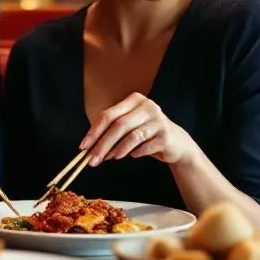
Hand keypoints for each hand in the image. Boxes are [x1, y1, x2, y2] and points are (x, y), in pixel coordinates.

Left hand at [81, 92, 198, 166]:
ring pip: (131, 136)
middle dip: (102, 144)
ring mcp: (158, 120)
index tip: (83, 147)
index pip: (108, 115)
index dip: (94, 131)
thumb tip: (89, 147)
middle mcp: (147, 106)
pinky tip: (131, 156)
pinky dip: (134, 153)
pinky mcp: (166, 135)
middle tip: (92, 160)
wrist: (177, 144)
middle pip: (118, 125)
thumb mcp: (129, 126)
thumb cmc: (147, 134)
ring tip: (110, 158)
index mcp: (134, 100)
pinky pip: (144, 146)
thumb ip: (111, 130)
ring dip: (117, 150)